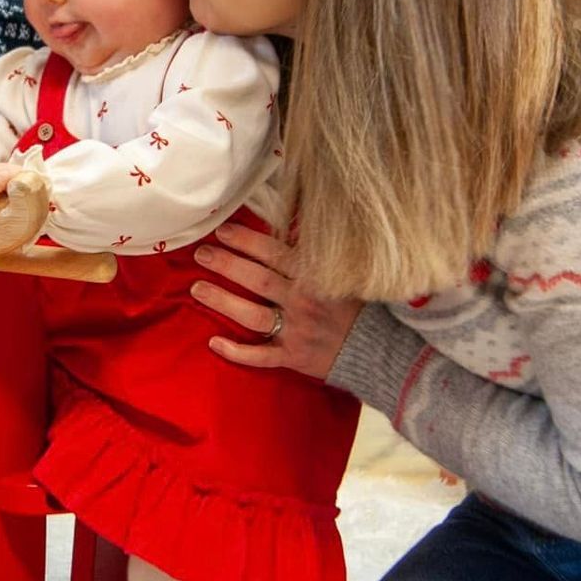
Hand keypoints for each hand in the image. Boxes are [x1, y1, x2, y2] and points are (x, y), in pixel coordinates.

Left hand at [191, 222, 363, 381]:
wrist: (384, 351)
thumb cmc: (365, 308)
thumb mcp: (349, 272)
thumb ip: (320, 254)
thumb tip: (294, 223)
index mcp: (316, 277)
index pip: (274, 253)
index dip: (246, 241)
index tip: (222, 231)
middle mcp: (303, 302)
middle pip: (257, 280)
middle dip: (227, 265)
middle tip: (201, 254)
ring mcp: (297, 331)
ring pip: (253, 315)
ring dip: (223, 301)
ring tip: (196, 289)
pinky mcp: (294, 357)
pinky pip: (261, 356)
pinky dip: (237, 352)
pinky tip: (214, 343)